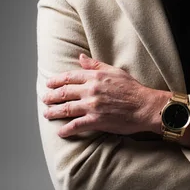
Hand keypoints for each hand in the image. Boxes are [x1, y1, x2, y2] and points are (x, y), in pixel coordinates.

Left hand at [42, 54, 169, 137]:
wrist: (144, 106)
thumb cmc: (132, 88)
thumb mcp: (114, 71)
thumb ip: (96, 65)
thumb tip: (81, 57)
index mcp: (95, 77)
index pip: (69, 77)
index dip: (56, 81)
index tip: (49, 84)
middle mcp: (91, 90)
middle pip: (65, 92)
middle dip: (51, 96)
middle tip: (45, 99)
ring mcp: (92, 106)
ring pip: (67, 109)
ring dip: (54, 112)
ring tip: (47, 114)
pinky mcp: (96, 121)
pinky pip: (76, 125)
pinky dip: (66, 129)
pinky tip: (60, 132)